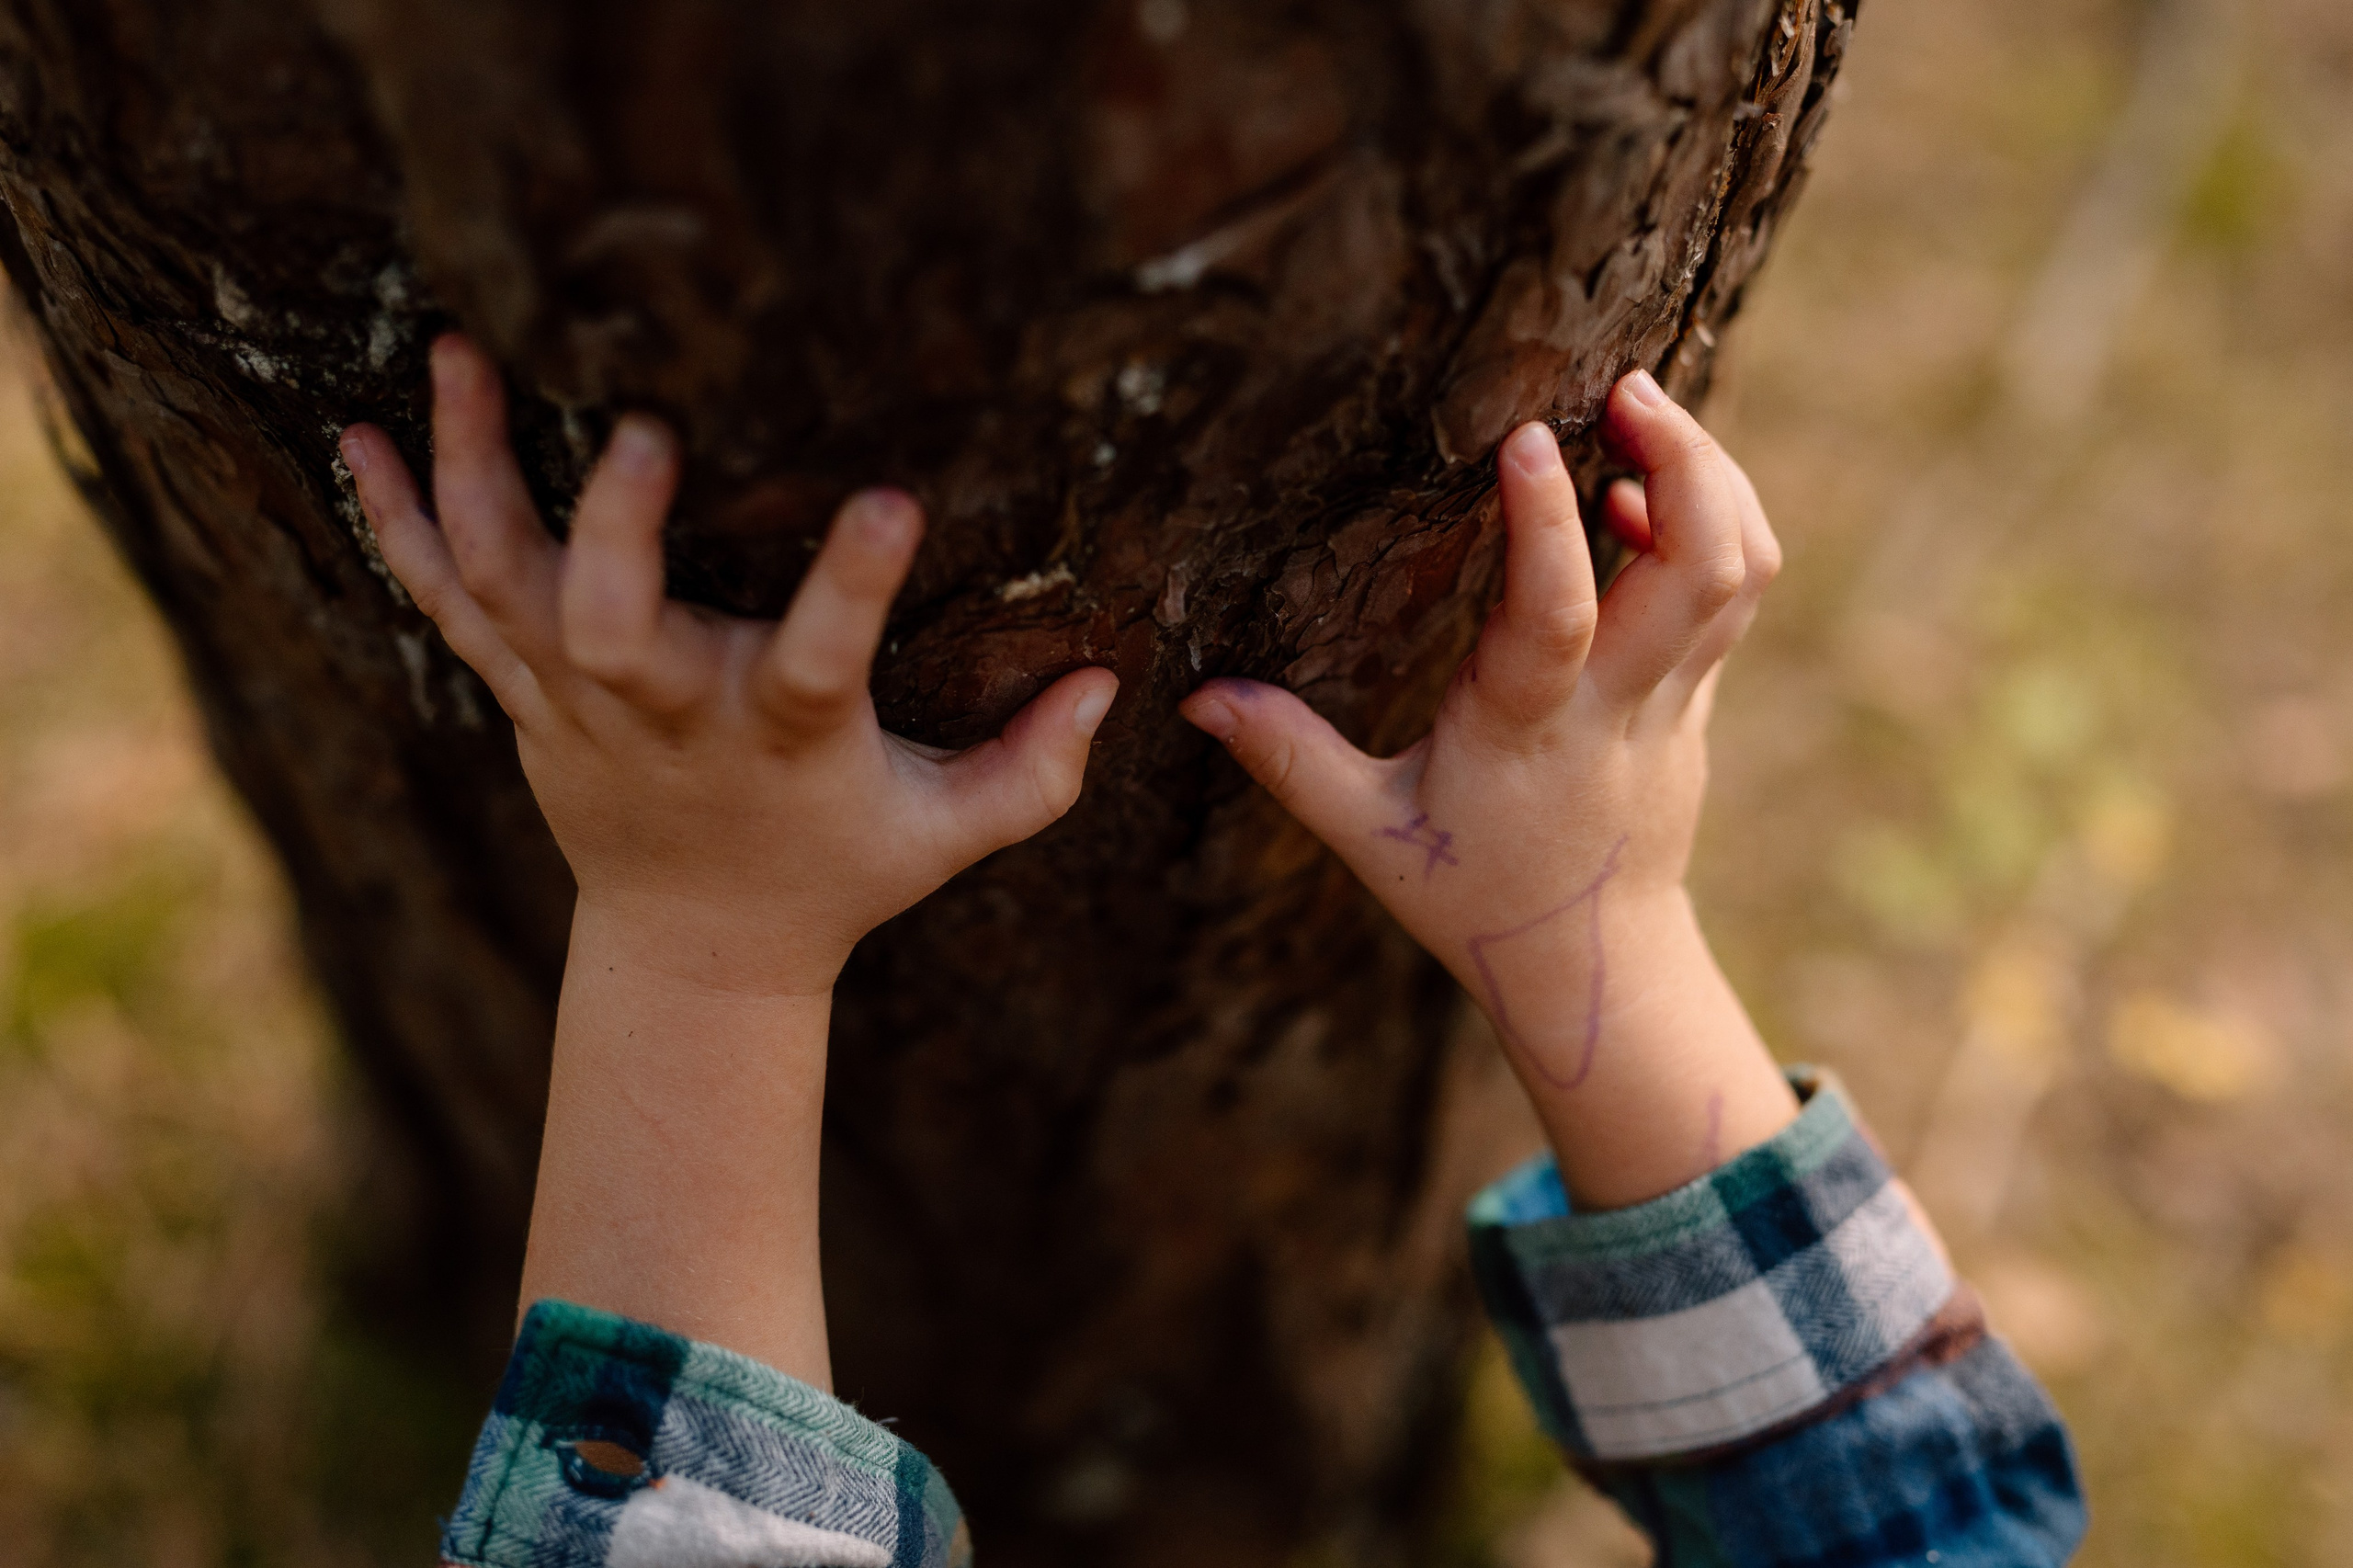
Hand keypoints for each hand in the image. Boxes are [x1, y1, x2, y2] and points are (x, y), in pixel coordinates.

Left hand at [341, 335, 1116, 998]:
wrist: (695, 949)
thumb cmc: (835, 872)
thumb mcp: (946, 835)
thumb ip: (1033, 771)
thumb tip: (1113, 684)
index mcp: (781, 744)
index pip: (819, 665)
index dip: (852, 588)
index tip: (893, 497)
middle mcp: (667, 718)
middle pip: (612, 628)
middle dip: (617, 532)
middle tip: (641, 429)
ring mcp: (576, 705)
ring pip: (506, 590)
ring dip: (476, 476)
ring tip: (460, 356)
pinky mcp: (522, 696)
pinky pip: (446, 604)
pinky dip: (398, 524)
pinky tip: (364, 438)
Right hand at [1180, 371, 1795, 1206]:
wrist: (1593, 965)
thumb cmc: (1471, 900)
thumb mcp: (1367, 837)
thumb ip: (1288, 758)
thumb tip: (1197, 697)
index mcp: (1528, 732)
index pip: (1554, 618)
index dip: (1548, 524)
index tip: (1527, 436)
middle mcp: (1619, 708)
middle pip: (1703, 572)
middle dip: (1685, 463)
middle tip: (1627, 386)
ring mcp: (1675, 703)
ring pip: (1740, 573)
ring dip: (1712, 479)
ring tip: (1647, 414)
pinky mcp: (1697, 700)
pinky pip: (1732, 595)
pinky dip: (1713, 524)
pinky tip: (1649, 495)